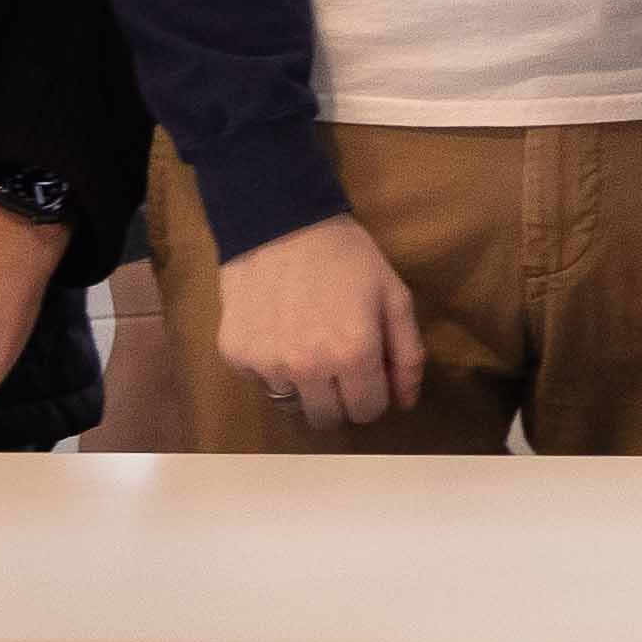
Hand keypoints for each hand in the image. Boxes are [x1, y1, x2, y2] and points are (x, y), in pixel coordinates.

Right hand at [214, 212, 433, 433]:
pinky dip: (271, 366)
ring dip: (303, 385)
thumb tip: (405, 403)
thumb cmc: (347, 258)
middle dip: (339, 400)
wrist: (280, 222)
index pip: (367, 412)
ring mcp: (266, 364)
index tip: (368, 376)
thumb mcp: (393, 296)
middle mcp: (308, 369)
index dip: (372, 396)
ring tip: (306, 344)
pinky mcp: (235, 355)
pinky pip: (259, 381)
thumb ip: (407, 354)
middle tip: (338, 367)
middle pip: (326, 419)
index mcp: (353, 355)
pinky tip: (278, 331)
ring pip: (291, 403)